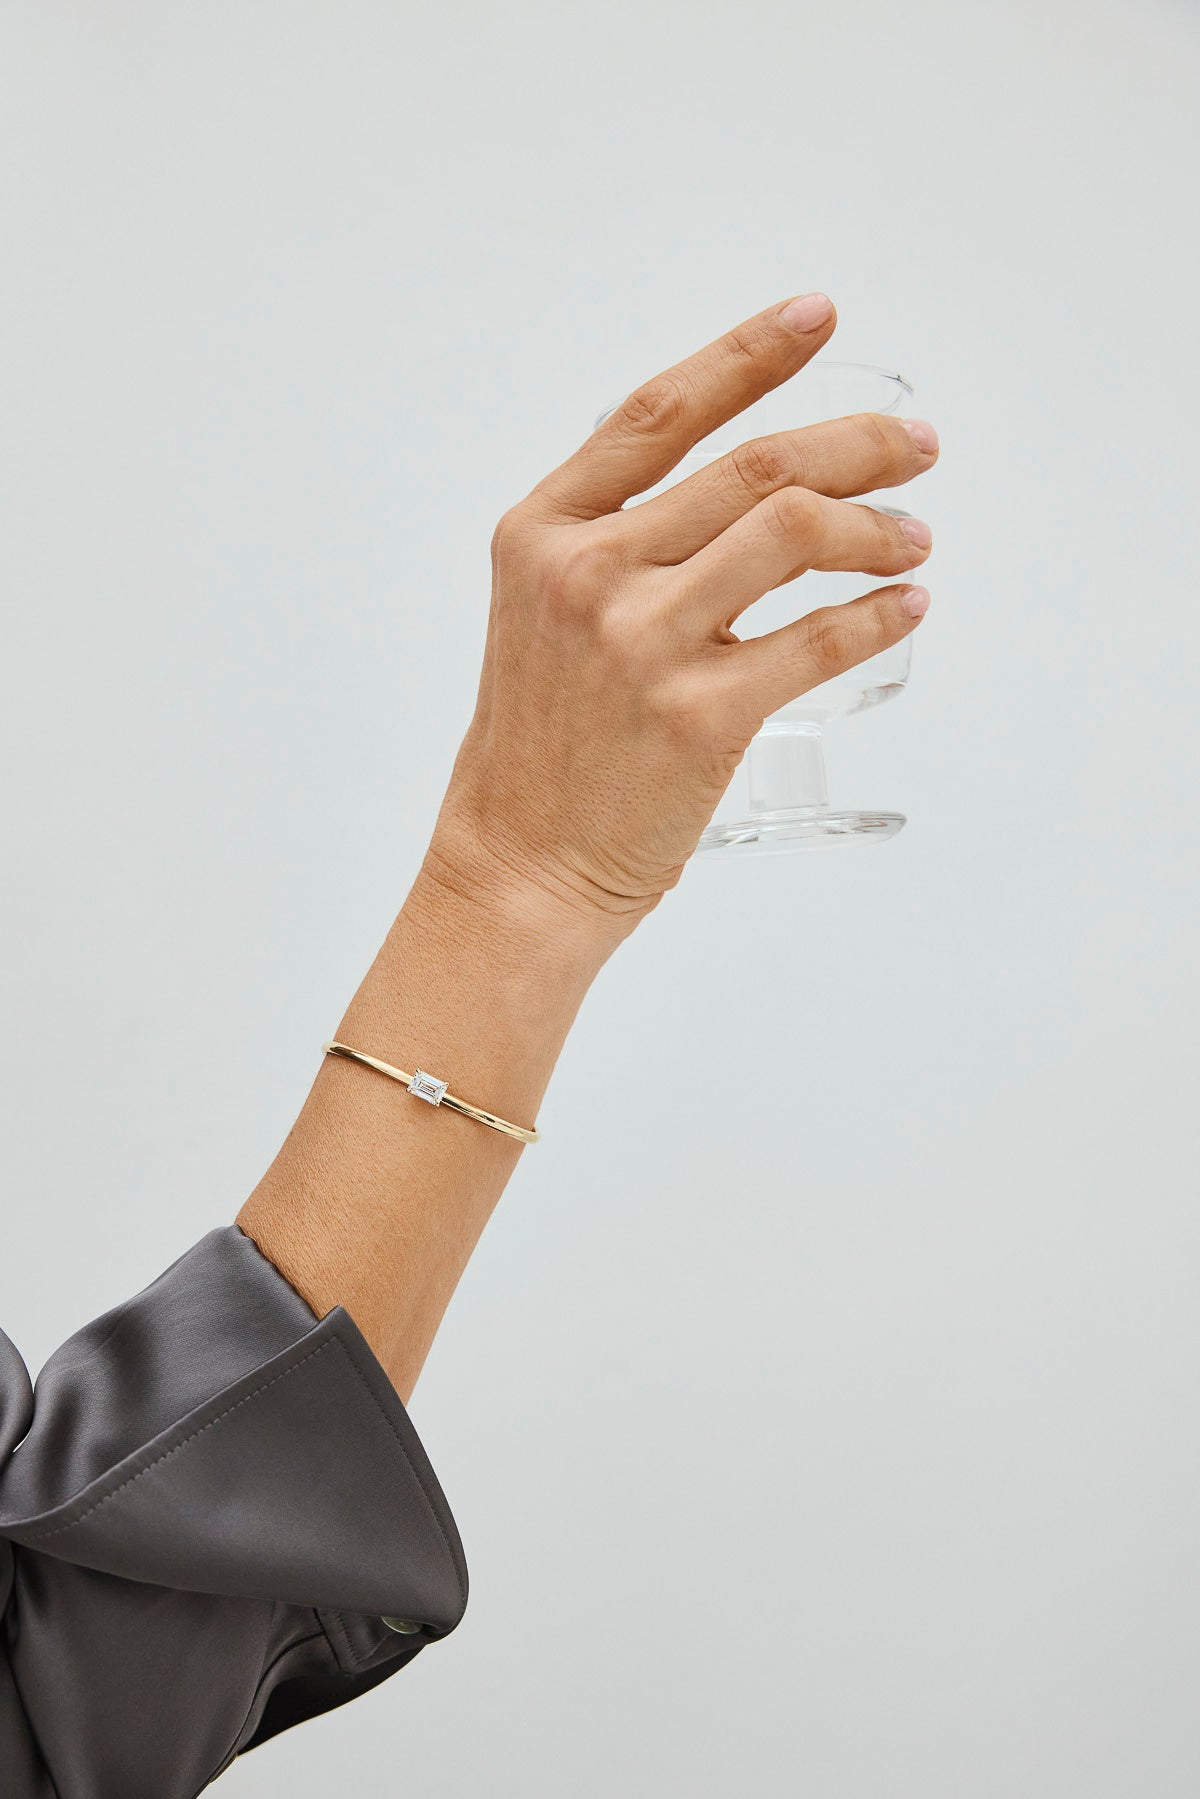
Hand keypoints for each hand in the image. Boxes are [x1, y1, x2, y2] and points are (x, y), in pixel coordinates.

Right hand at [425, 291, 938, 953]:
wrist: (520, 865)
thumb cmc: (540, 747)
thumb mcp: (541, 616)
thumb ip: (615, 543)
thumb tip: (739, 490)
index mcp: (544, 534)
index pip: (658, 415)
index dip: (746, 354)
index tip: (816, 316)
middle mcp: (588, 573)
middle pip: (754, 465)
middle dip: (857, 442)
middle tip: (915, 446)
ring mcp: (643, 643)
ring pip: (794, 530)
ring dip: (877, 524)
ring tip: (914, 536)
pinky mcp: (700, 717)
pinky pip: (820, 639)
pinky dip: (880, 614)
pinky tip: (906, 606)